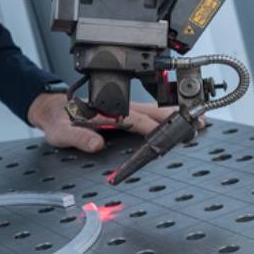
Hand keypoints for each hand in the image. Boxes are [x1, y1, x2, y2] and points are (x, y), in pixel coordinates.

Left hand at [27, 92, 206, 153]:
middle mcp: (119, 108)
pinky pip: (150, 112)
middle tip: (199, 124)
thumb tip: (95, 144)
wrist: (54, 109)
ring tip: (200, 120)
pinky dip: (167, 114)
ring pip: (154, 111)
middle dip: (175, 119)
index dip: (152, 128)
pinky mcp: (127, 110)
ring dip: (176, 115)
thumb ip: (77, 137)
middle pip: (151, 114)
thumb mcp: (61, 133)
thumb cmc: (58, 121)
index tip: (170, 136)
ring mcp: (125, 108)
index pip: (134, 121)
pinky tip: (181, 119)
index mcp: (107, 113)